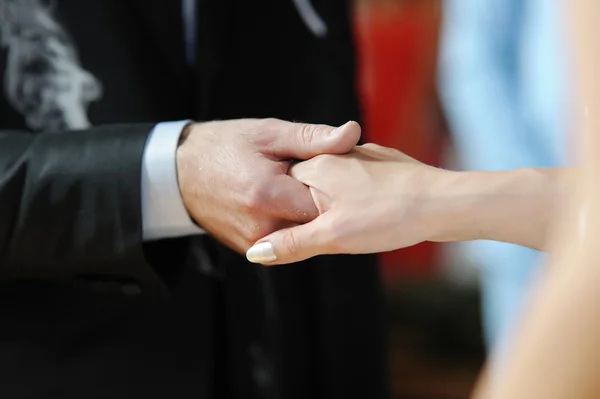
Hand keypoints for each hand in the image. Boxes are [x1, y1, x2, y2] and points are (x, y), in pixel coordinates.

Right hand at [176, 118, 360, 252]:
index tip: (338, 171)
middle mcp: (261, 227)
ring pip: (301, 233)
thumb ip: (313, 138)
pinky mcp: (249, 250)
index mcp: (267, 195)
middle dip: (324, 202)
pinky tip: (284, 202)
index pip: (326, 202)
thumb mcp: (269, 133)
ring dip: (307, 214)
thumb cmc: (225, 146)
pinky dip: (290, 222)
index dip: (337, 185)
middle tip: (321, 179)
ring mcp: (254, 243)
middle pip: (315, 223)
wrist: (180, 174)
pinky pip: (285, 239)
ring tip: (298, 188)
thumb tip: (352, 133)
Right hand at [245, 144, 448, 263]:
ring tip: (359, 225)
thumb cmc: (389, 216)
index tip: (298, 237)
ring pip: (332, 185)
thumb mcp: (333, 235)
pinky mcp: (382, 166)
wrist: (446, 201)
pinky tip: (374, 215)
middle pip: (304, 186)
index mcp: (316, 168)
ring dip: (334, 206)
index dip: (283, 216)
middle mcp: (335, 157)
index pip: (279, 189)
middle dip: (308, 211)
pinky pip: (356, 184)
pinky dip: (357, 201)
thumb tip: (255, 253)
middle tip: (333, 234)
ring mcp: (361, 158)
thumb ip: (292, 243)